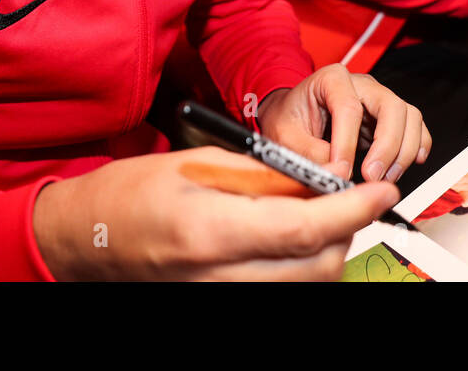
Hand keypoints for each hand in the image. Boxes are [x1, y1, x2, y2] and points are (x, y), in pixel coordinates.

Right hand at [31, 147, 398, 279]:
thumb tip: (319, 177)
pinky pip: (282, 289)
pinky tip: (290, 237)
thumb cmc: (130, 193)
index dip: (352, 210)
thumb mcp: (198, 164)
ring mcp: (220, 295)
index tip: (380, 191)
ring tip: (316, 212)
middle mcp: (220, 274)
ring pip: (307, 282)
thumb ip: (263, 175)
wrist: (87, 239)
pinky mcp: (220, 302)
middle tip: (350, 196)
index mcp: (210, 230)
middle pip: (317, 264)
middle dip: (346, 229)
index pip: (305, 228)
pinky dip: (300, 265)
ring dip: (327, 249)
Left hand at [256, 65, 430, 183]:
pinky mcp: (389, 117)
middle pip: (390, 107)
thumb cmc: (289, 119)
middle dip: (387, 146)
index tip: (342, 169)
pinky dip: (418, 144)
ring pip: (409, 116)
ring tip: (385, 177)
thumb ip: (307, 152)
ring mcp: (378, 99)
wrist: (292, 116)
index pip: (349, 108)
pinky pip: (415, 125)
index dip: (347, 142)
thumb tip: (337, 172)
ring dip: (403, 151)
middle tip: (372, 177)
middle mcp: (361, 84)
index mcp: (332, 79)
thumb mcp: (284, 134)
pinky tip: (412, 162)